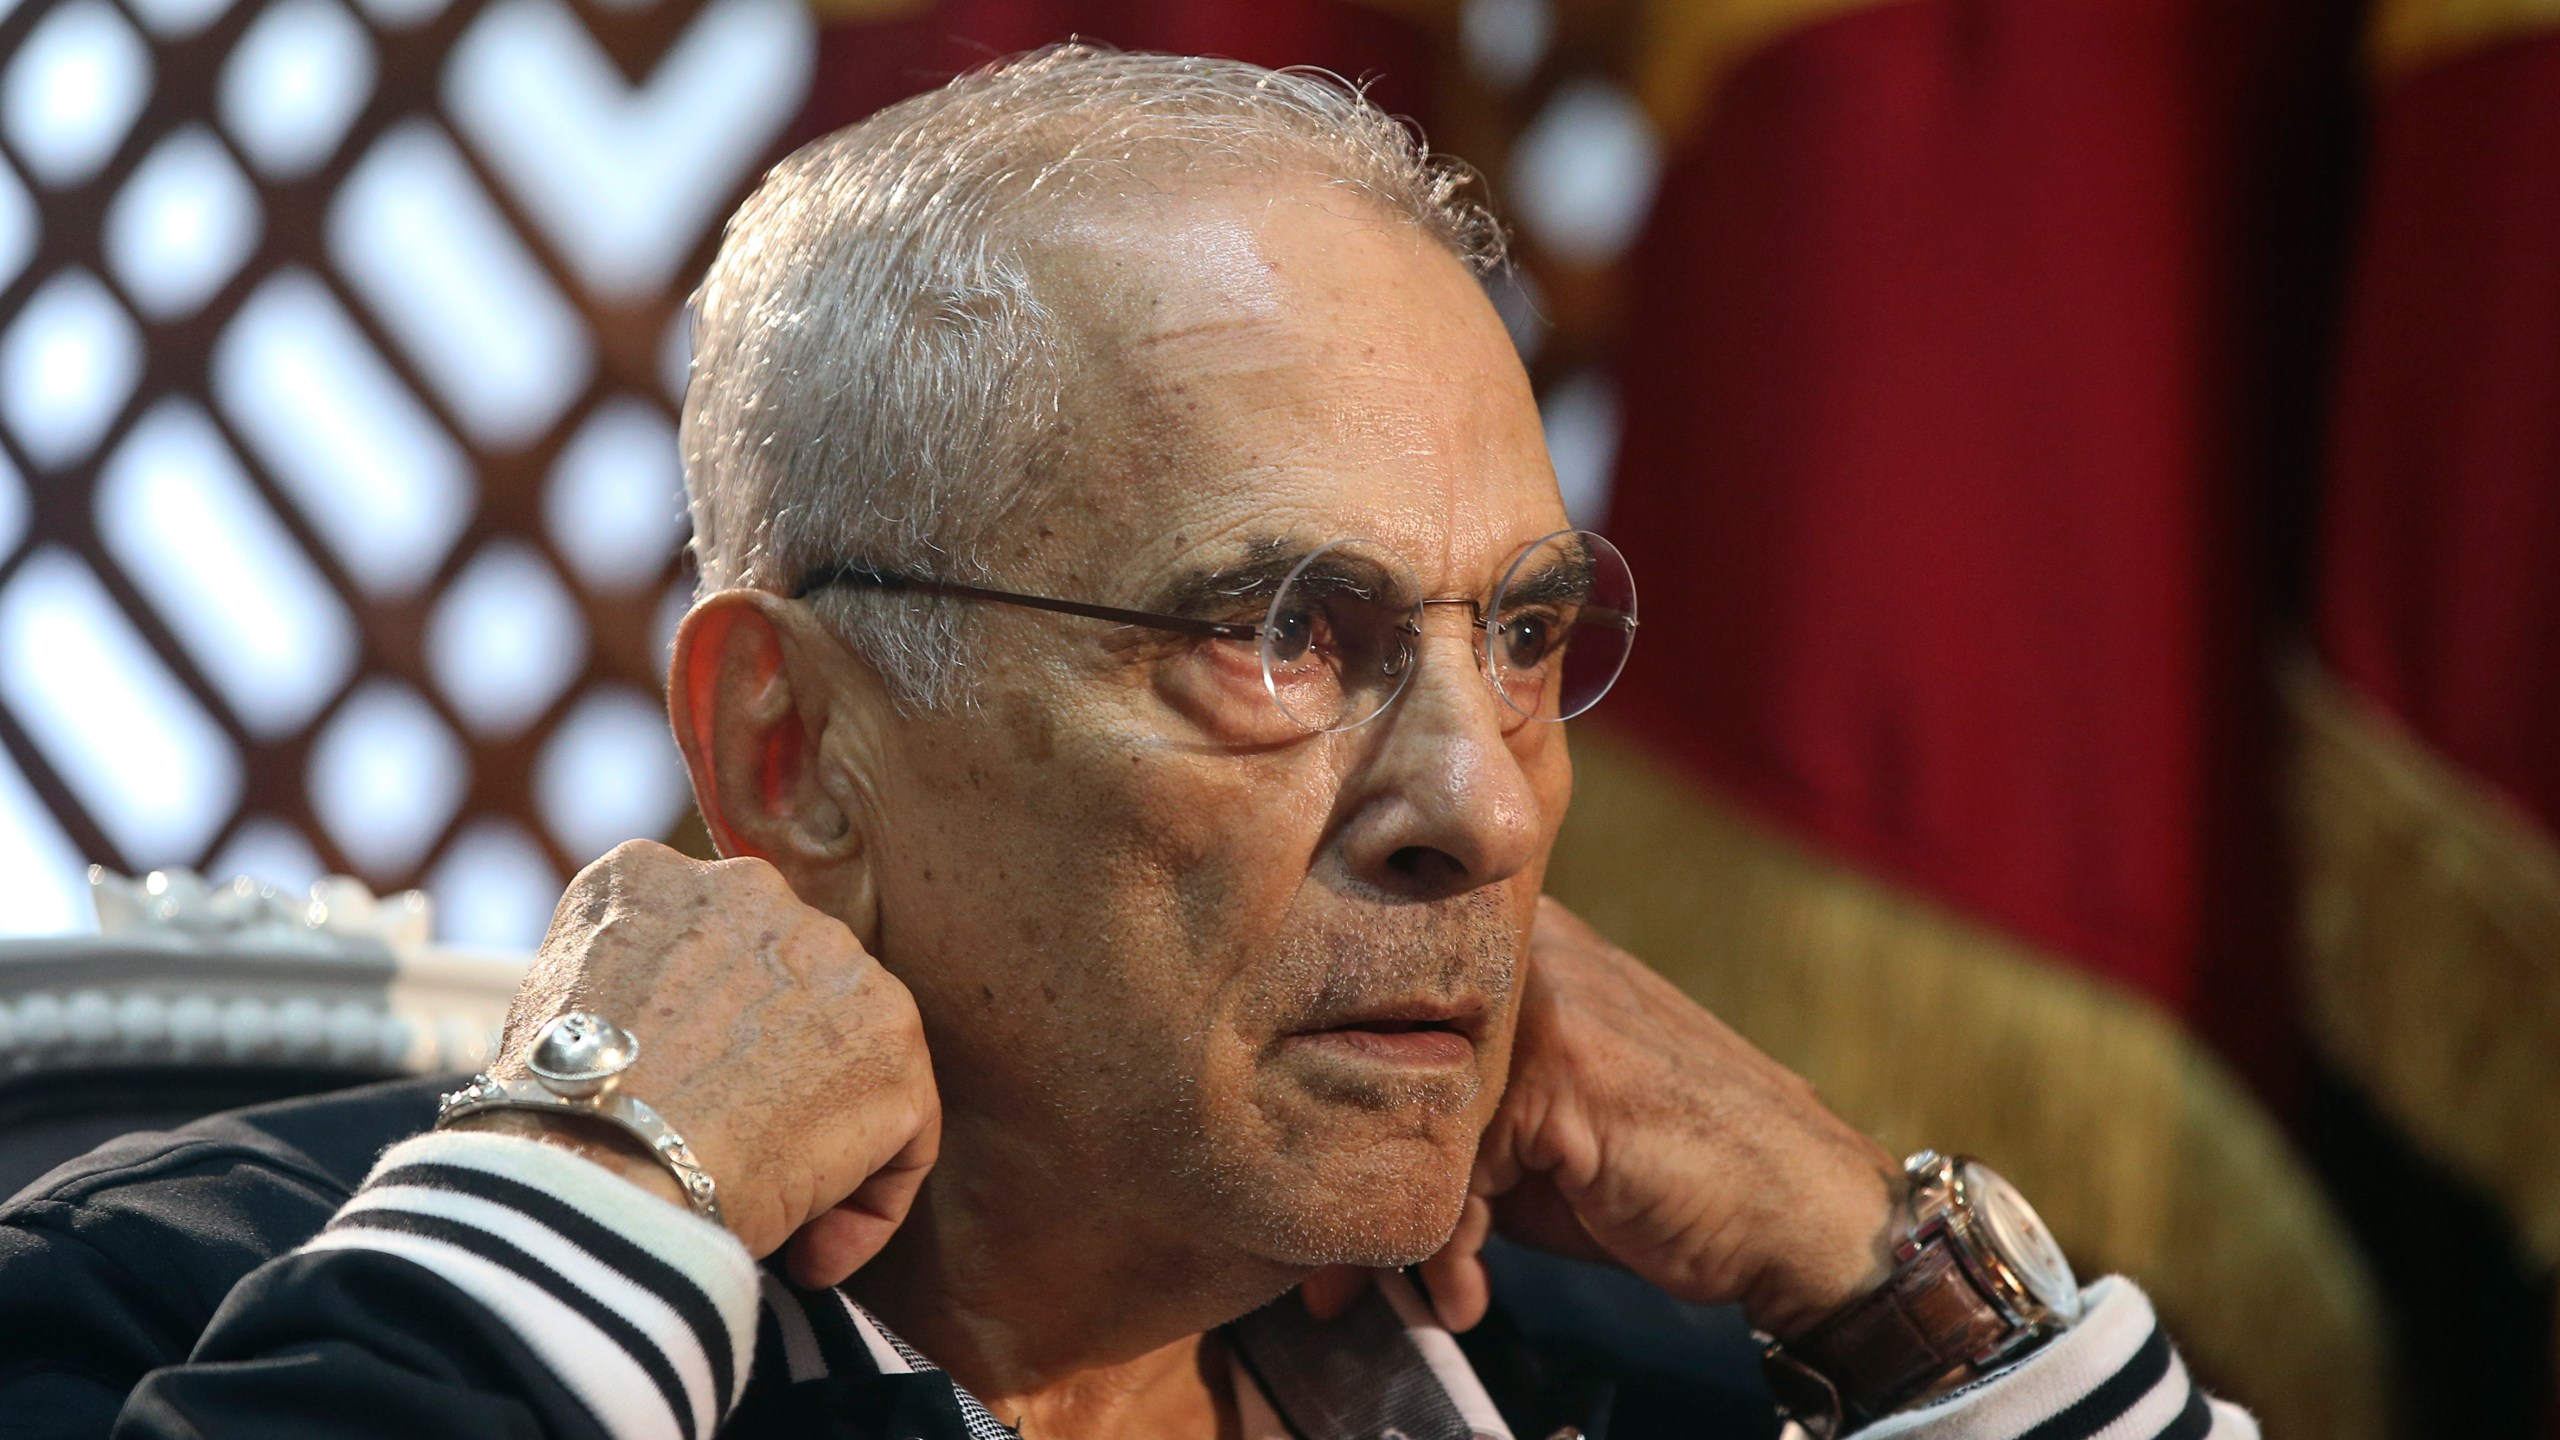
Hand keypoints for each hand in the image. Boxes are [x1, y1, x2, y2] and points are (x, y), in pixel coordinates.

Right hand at [452, 841, 939, 1287]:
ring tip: (761, 1205)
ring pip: (847, 1057)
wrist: (597, 1167)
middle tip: (721, 1152)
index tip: (681, 1098)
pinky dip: (865, 1202)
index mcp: (651, 880)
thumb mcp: (551, 1012)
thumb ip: (625, 995)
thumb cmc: (554, 1122)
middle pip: (786, 992)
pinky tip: (811, 1251)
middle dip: (770, 1073)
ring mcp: (834, 960)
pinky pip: (903, 1132)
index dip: (704, 1034)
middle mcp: (753, 893)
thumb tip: (668, 1051)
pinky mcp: (893, 1040)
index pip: (704, 948)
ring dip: (818, 1138)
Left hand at [1311, 897, 1900, 1338]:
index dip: (1347, 1129)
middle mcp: (1520, 949)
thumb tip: (1331, 1168)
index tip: (1320, 1228)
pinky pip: (1457, 1169)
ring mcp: (1544, 999)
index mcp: (1511, 941)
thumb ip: (1448, 1115)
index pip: (1382, 1024)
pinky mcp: (1561, 1065)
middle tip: (1328, 1284)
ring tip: (1416, 1297)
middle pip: (1383, 1071)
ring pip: (1411, 1123)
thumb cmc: (1662, 1172)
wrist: (1797, 1209)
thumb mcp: (1535, 1133)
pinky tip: (1471, 1296)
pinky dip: (1452, 1250)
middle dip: (1356, 1187)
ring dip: (1399, 1236)